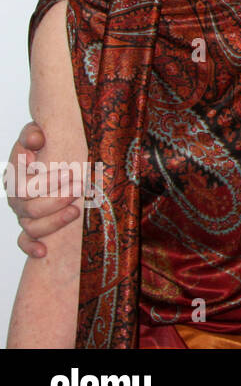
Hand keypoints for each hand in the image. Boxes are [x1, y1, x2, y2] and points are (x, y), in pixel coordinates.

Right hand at [8, 121, 79, 257]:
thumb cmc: (44, 144)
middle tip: (80, 188)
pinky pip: (25, 242)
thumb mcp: (37, 133)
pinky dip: (31, 248)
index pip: (24, 187)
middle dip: (56, 200)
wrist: (49, 154)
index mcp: (15, 177)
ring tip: (76, 211)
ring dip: (54, 222)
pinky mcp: (33, 226)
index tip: (71, 172)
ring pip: (31, 227)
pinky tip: (44, 252)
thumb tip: (36, 139)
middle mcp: (17, 199)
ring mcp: (24, 215)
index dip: (46, 182)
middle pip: (29, 209)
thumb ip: (33, 133)